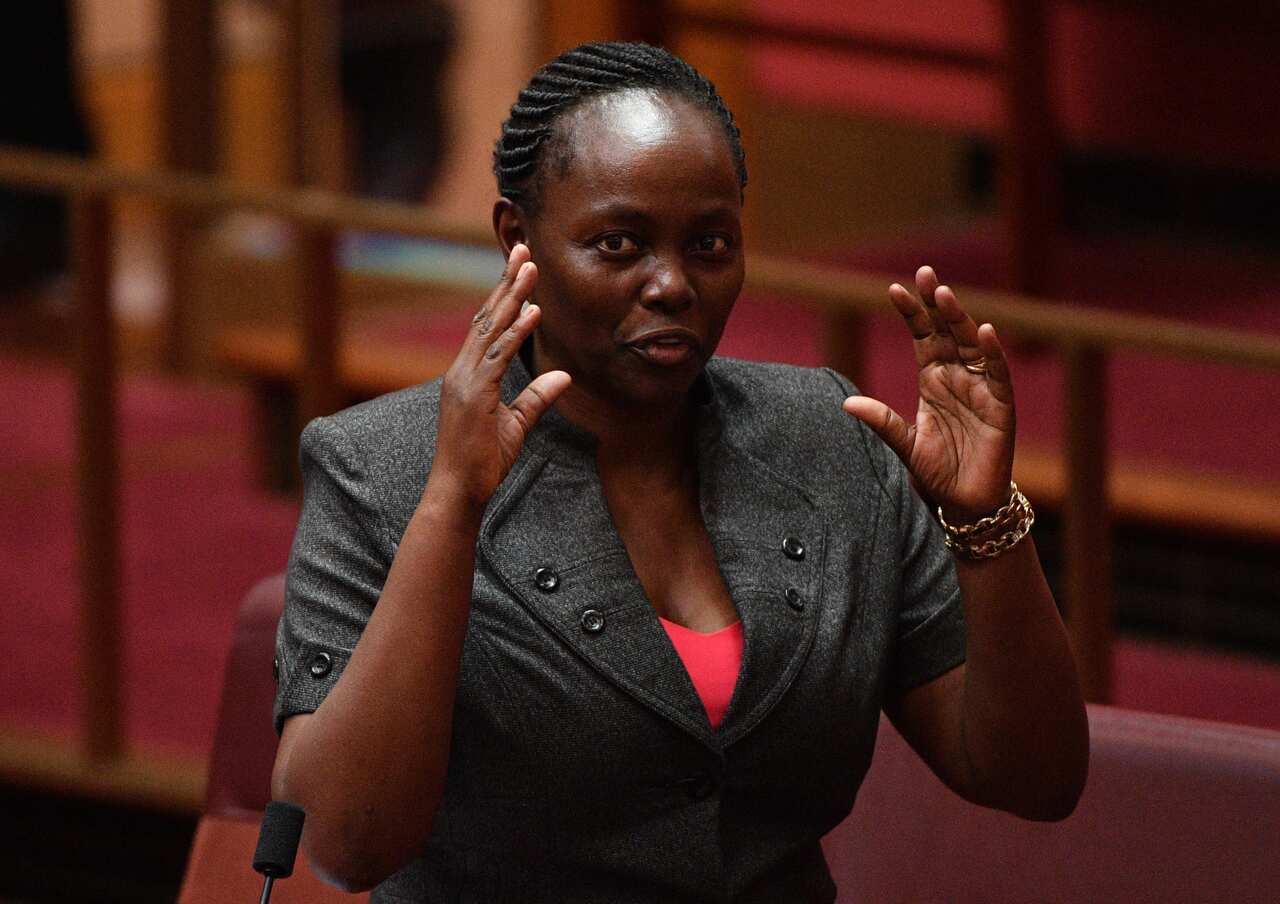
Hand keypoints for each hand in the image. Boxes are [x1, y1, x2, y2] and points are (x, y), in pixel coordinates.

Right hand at [428, 244, 570, 509]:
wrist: (458, 490)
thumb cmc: (482, 461)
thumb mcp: (516, 424)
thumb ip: (537, 397)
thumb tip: (564, 376)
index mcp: (469, 373)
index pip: (487, 325)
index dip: (504, 295)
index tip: (520, 268)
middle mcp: (463, 370)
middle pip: (486, 316)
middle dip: (507, 281)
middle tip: (524, 249)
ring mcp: (465, 380)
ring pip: (490, 328)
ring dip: (512, 296)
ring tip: (530, 267)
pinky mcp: (474, 395)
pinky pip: (497, 357)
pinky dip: (515, 332)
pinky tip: (532, 312)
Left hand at [842, 266, 1013, 521]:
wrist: (965, 503)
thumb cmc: (937, 471)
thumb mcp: (904, 443)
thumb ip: (882, 420)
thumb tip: (846, 402)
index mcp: (932, 379)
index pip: (921, 337)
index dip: (911, 313)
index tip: (893, 288)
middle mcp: (957, 377)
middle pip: (946, 332)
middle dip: (935, 303)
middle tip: (924, 273)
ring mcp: (981, 388)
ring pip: (971, 345)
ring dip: (959, 319)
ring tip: (944, 294)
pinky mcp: (1001, 406)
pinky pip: (999, 375)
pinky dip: (994, 353)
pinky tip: (985, 331)